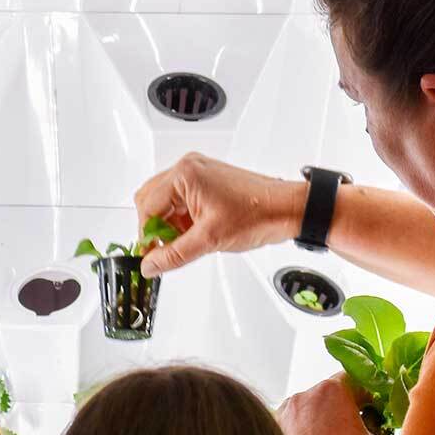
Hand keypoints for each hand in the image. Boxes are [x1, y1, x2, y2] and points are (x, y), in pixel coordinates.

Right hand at [135, 154, 306, 276]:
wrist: (287, 210)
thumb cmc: (258, 214)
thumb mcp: (209, 240)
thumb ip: (174, 254)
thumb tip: (150, 265)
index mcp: (185, 174)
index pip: (148, 207)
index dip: (147, 236)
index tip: (150, 256)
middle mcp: (189, 168)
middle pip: (151, 201)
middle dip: (156, 229)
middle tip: (166, 250)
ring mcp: (198, 174)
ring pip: (165, 203)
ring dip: (169, 226)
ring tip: (188, 242)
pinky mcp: (207, 183)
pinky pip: (181, 202)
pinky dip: (182, 221)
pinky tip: (196, 234)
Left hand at [277, 376, 391, 434]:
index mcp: (333, 389)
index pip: (352, 380)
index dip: (363, 394)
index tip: (369, 410)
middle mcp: (305, 394)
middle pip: (327, 394)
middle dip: (340, 409)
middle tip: (351, 429)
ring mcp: (285, 412)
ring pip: (307, 410)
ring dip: (318, 421)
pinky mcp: (274, 430)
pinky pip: (291, 426)